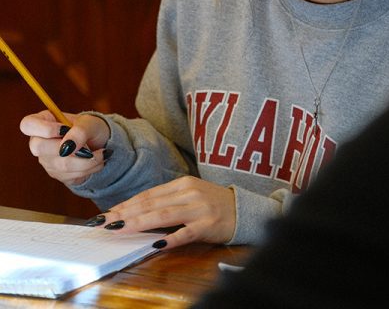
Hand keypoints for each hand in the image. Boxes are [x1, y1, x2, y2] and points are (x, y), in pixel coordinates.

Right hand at [20, 110, 109, 185]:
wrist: (101, 143)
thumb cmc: (91, 128)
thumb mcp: (90, 123)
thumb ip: (79, 131)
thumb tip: (68, 146)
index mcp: (44, 121)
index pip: (28, 124)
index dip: (44, 129)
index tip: (65, 129)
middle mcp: (39, 141)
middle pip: (39, 147)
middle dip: (70, 148)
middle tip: (90, 147)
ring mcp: (46, 159)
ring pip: (60, 165)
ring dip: (87, 161)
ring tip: (102, 154)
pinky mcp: (56, 173)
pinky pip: (70, 176)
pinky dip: (89, 169)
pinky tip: (96, 161)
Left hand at [97, 176, 235, 247]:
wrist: (243, 209)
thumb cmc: (213, 204)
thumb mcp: (190, 197)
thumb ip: (167, 202)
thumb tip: (136, 214)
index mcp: (183, 184)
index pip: (149, 195)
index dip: (126, 204)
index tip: (106, 213)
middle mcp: (189, 193)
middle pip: (152, 203)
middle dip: (125, 213)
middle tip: (103, 222)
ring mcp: (199, 208)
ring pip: (164, 215)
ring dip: (139, 222)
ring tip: (119, 228)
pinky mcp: (208, 224)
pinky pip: (185, 233)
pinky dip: (170, 238)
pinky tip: (155, 244)